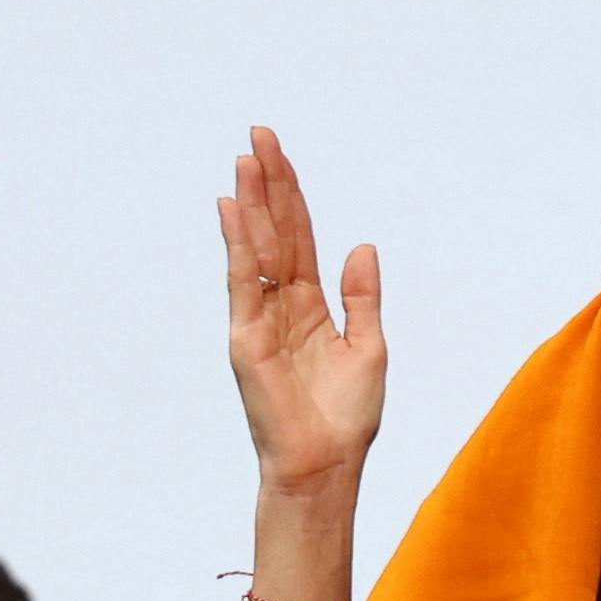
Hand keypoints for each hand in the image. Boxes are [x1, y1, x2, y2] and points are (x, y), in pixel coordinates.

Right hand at [223, 128, 383, 499]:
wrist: (326, 465)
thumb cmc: (346, 419)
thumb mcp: (368, 348)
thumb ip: (361, 297)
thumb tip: (361, 246)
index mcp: (312, 306)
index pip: (300, 237)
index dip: (292, 195)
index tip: (279, 153)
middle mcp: (282, 306)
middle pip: (275, 232)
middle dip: (268, 183)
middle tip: (259, 135)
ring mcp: (260, 319)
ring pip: (257, 248)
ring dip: (251, 203)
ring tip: (246, 158)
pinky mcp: (246, 338)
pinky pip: (243, 280)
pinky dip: (238, 244)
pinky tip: (232, 209)